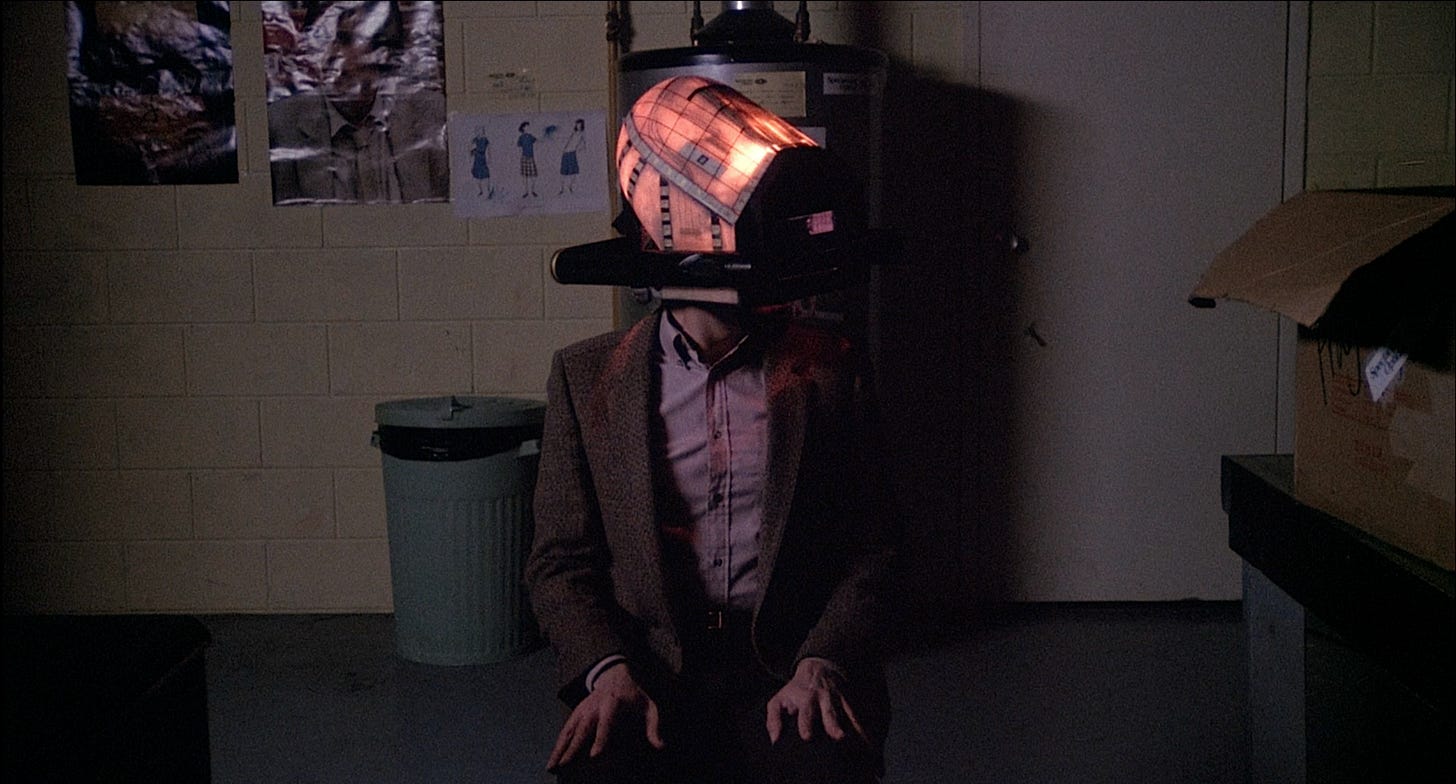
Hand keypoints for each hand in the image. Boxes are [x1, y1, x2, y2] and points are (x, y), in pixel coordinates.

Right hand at [546, 662, 663, 771]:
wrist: (614, 675)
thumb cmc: (633, 695)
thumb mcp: (648, 707)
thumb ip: (654, 726)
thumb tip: (661, 747)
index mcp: (612, 704)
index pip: (605, 724)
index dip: (600, 739)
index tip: (594, 756)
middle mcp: (594, 707)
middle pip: (582, 729)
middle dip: (573, 748)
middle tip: (565, 766)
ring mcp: (582, 710)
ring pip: (568, 730)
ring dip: (559, 749)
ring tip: (551, 767)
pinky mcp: (575, 713)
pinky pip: (565, 730)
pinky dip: (557, 746)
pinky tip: (552, 761)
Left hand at [765, 658, 866, 744]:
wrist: (818, 668)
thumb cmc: (795, 690)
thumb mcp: (778, 699)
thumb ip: (773, 719)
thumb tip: (774, 740)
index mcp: (806, 699)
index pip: (805, 712)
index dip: (806, 724)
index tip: (807, 736)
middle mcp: (825, 700)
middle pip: (830, 713)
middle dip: (834, 724)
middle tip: (839, 736)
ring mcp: (840, 702)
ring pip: (850, 716)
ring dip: (858, 731)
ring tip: (866, 750)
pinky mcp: (851, 705)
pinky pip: (860, 720)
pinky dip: (867, 734)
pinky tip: (874, 751)